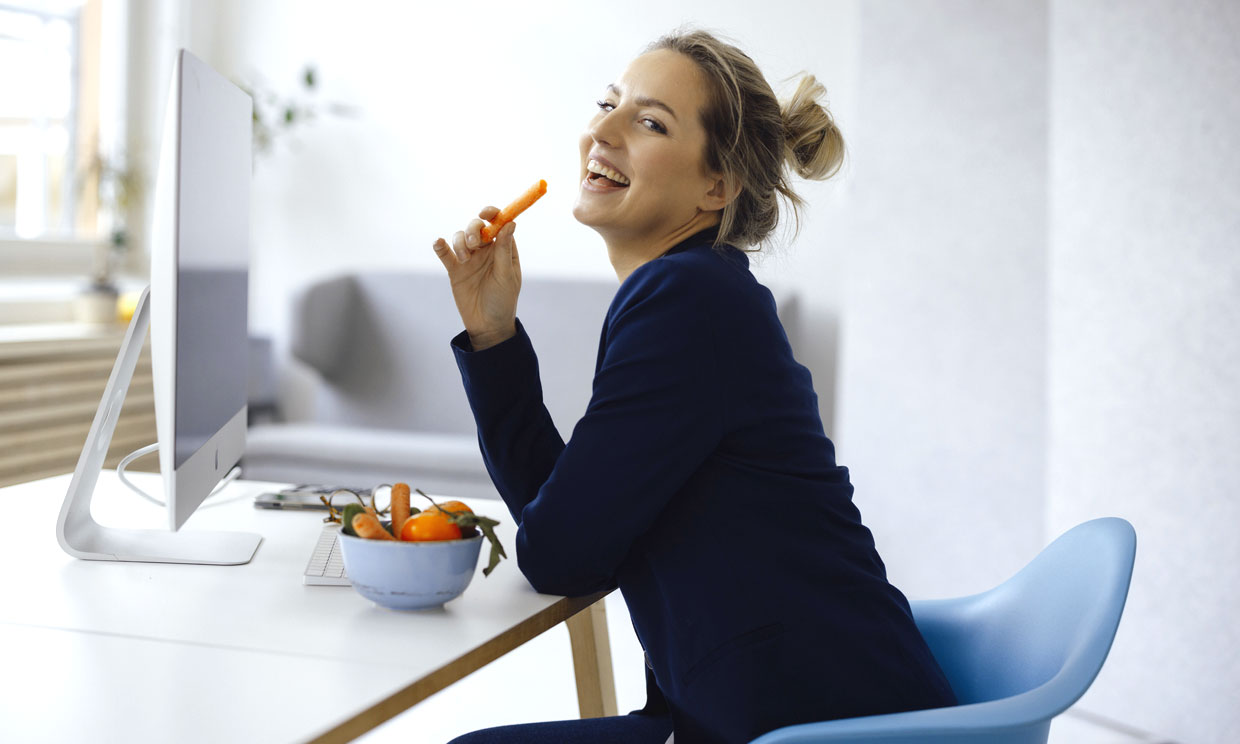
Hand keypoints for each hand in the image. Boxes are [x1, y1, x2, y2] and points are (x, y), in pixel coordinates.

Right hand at [432, 206, 521, 349]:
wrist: (487, 325)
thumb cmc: (503, 301)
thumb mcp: (506, 276)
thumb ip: (505, 250)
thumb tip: (510, 223)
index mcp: (503, 248)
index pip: (498, 223)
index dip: (492, 213)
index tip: (485, 213)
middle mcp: (486, 250)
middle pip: (477, 227)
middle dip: (473, 230)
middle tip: (473, 245)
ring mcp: (469, 258)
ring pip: (460, 237)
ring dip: (460, 242)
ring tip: (465, 259)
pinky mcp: (455, 269)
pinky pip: (445, 254)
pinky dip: (441, 246)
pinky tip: (438, 243)